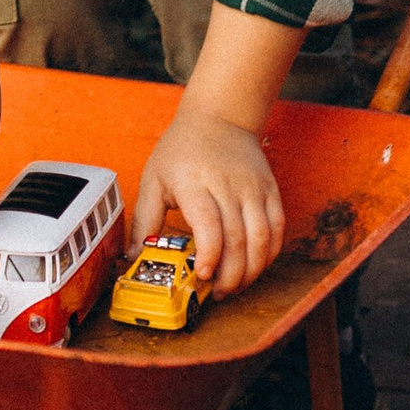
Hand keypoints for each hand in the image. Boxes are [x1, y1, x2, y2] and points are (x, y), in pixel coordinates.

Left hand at [132, 106, 286, 299]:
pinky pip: (277, 227)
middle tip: (219, 292)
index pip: (209, 223)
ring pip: (262, 237)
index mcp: (194, 182)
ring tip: (236, 285)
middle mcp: (226, 184)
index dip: (210, 254)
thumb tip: (132, 255)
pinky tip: (256, 266)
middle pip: (237, 238)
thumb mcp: (154, 177)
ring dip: (252, 269)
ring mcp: (252, 187)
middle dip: (231, 274)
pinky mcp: (270, 189)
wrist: (218, 117)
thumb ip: (143, 218)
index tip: (204, 275)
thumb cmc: (181, 150)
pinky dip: (270, 253)